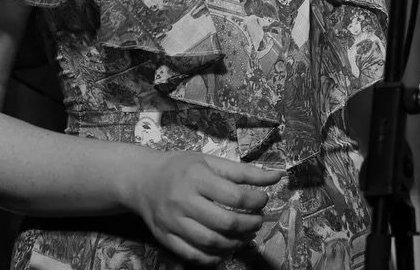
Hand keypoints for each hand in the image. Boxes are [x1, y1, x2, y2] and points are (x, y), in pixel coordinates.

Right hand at [128, 151, 283, 265]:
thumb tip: (277, 176)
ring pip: (210, 242)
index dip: (256, 202)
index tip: (263, 200)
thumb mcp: (211, 161)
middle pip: (224, 222)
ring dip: (234, 243)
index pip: (234, 196)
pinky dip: (213, 257)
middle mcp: (183, 201)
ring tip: (245, 235)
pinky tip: (225, 249)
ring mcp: (172, 222)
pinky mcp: (165, 238)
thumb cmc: (181, 167)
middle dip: (249, 225)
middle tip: (257, 222)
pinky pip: (193, 255)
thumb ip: (244, 171)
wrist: (142, 180)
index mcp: (197, 178)